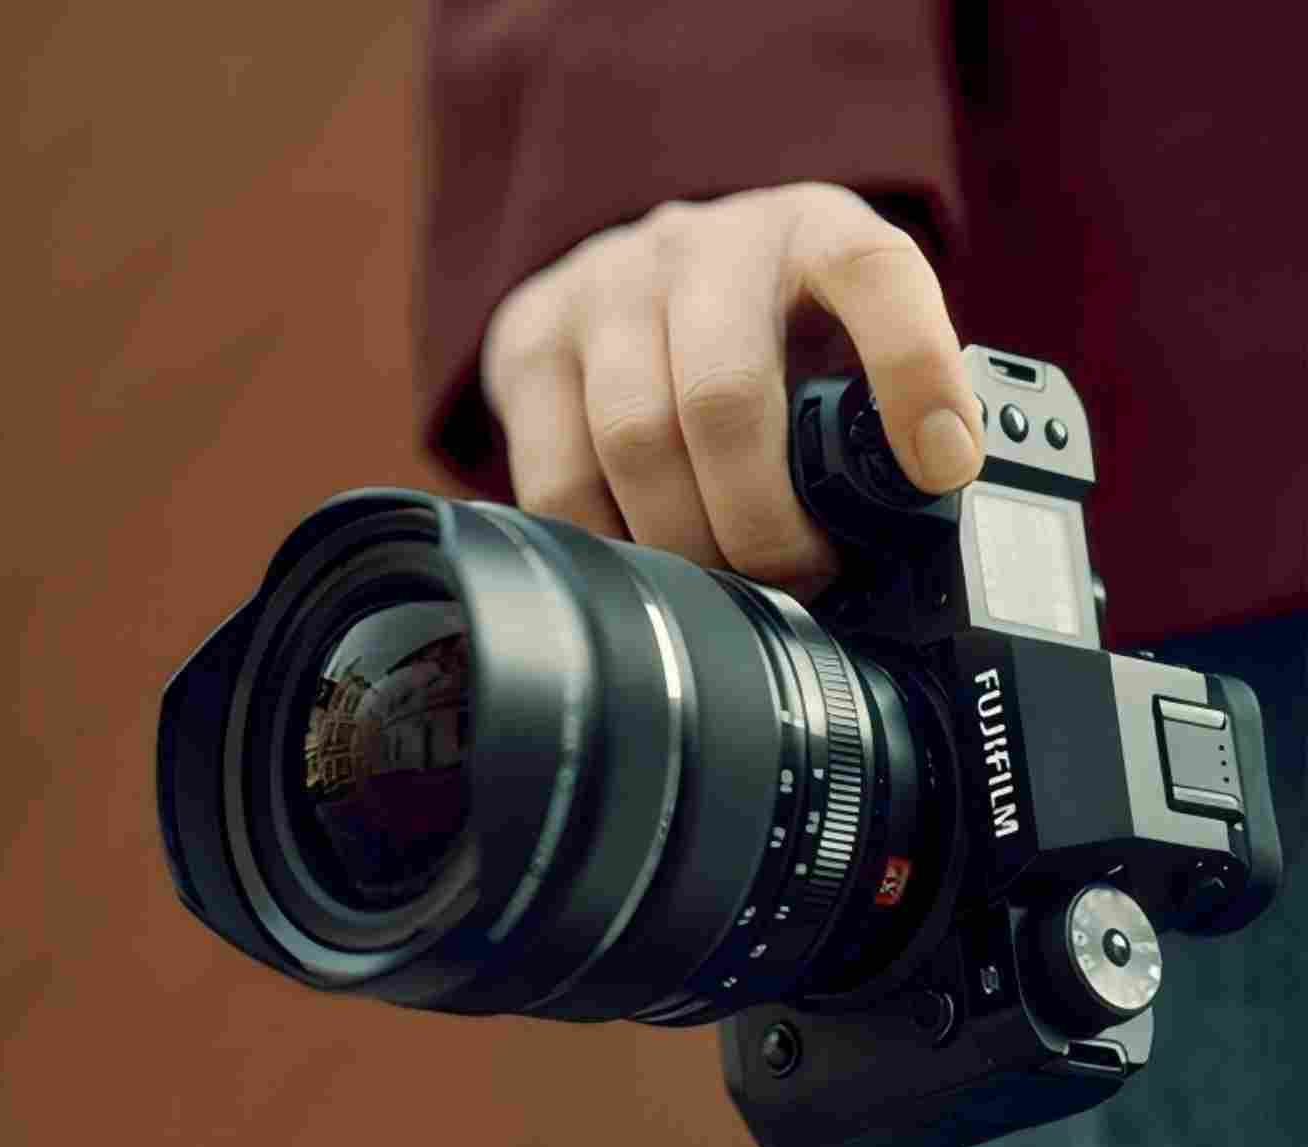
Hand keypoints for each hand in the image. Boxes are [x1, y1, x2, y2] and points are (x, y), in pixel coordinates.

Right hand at [479, 182, 982, 598]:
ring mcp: (605, 289)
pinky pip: (559, 477)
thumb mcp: (834, 330)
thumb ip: (875, 400)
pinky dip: (609, 544)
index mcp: (812, 231)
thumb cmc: (758, 326)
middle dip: (765, 520)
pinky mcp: (531, 345)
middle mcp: (703, 247)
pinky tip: (647, 566)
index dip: (914, 370)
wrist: (627, 277)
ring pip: (634, 440)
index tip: (943, 467)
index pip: (873, 273)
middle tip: (801, 578)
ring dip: (686, 541)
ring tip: (726, 587)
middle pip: (724, 396)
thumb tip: (930, 511)